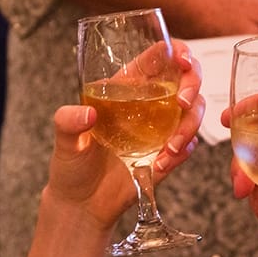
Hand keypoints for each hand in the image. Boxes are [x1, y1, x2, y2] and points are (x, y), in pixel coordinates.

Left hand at [47, 42, 202, 226]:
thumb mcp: (64, 140)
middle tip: (182, 104)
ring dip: (189, 126)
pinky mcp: (167, 154)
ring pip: (194, 112)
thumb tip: (88, 114)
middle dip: (193, 86)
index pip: (158, 58)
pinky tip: (161, 164)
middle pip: (187, 80)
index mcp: (125, 88)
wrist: (82, 205)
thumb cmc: (71, 166)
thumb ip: (68, 121)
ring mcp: (160, 129)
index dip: (176, 51)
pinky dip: (182, 152)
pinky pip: (189, 145)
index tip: (183, 60)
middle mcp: (148, 104)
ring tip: (169, 149)